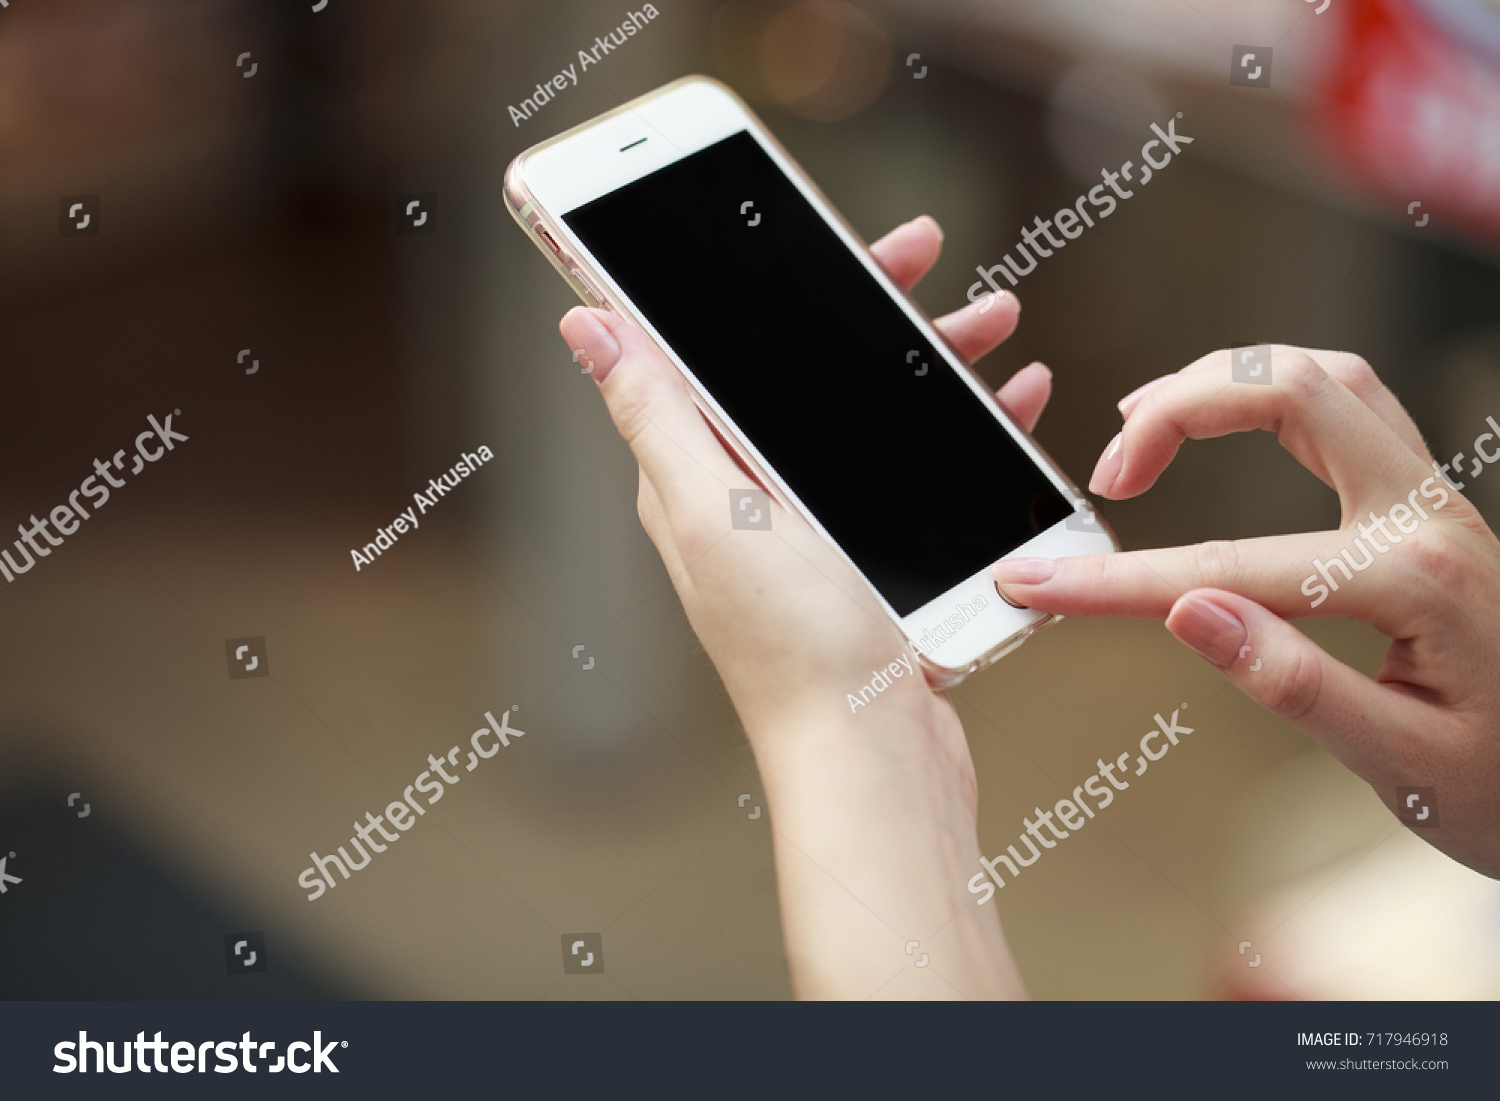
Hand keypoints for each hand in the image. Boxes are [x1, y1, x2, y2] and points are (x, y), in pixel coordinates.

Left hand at [560, 215, 1043, 996]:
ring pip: (867, 415)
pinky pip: (907, 470)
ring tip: (995, 323)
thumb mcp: (719, 513)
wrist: (873, 762)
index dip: (769, 284)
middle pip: (804, 374)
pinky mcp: (864, 562)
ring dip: (926, 361)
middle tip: (929, 254)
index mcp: (697, 477)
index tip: (830, 232)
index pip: (722, 351)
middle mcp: (745, 500)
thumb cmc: (795, 651)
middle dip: (869, 308)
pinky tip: (1006, 407)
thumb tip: (587, 324)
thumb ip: (658, 416)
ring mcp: (808, 532)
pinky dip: (955, 430)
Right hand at [993, 346, 1499, 876]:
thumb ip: (1296, 683)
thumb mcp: (1405, 767)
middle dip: (1177, 409)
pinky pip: (1349, 400)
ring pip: (1322, 376)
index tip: (1037, 583)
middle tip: (1108, 476)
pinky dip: (1270, 389)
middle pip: (1290, 392)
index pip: (1231, 566)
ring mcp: (1432, 498)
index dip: (1117, 579)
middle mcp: (1425, 514)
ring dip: (1223, 381)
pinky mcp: (1426, 503)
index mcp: (1412, 580)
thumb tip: (1190, 613)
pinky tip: (1227, 419)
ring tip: (1141, 425)